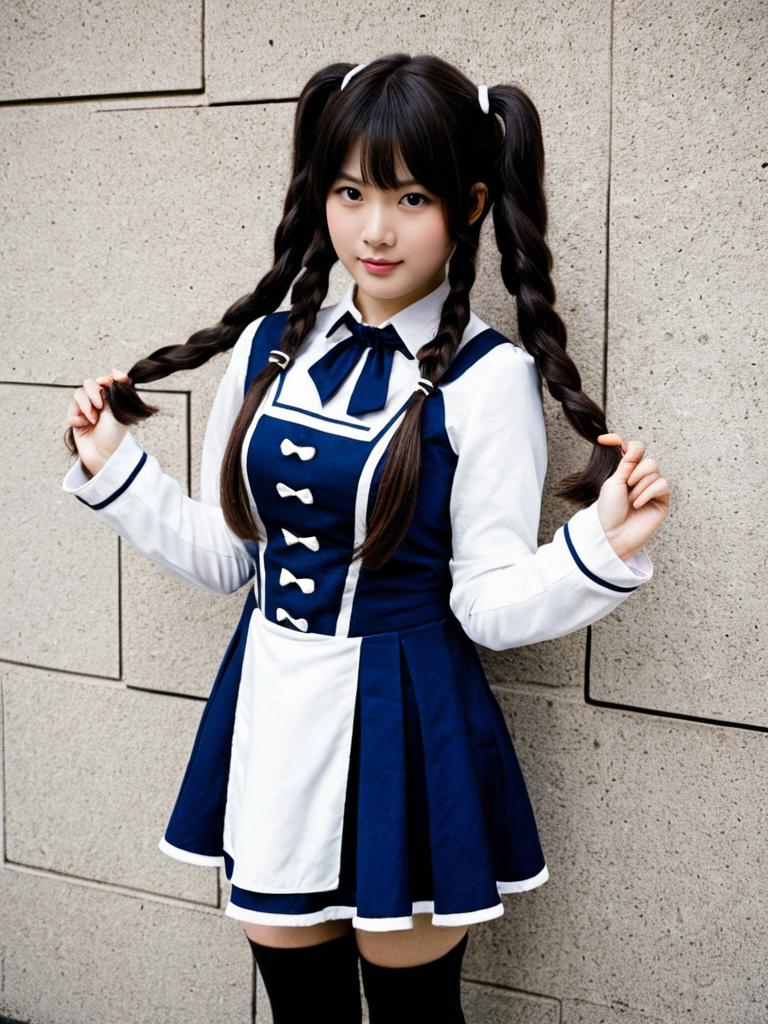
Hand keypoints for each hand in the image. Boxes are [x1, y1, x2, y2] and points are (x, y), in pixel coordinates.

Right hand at [64, 369, 130, 476]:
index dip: (108, 377)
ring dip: (85, 406)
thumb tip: (115, 373)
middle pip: (90, 383)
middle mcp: (101, 402)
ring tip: (92, 420)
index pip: (110, 379)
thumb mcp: (118, 411)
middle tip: (99, 405)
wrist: (102, 455)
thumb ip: (115, 391)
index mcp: (114, 399)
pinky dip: (77, 417)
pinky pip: (72, 409)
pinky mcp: (77, 417)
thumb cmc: (114, 436)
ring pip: (79, 394)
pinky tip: (83, 426)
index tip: (107, 381)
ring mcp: (88, 409)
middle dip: (93, 392)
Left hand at [595, 433, 669, 559]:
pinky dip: (648, 493)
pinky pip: (661, 485)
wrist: (613, 533)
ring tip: (631, 501)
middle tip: (627, 486)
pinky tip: (638, 504)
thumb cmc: (610, 510)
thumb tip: (635, 446)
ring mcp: (651, 488)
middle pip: (647, 459)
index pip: (628, 449)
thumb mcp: (614, 482)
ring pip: (655, 471)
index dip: (617, 441)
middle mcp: (640, 478)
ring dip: (640, 486)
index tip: (602, 440)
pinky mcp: (662, 499)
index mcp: (625, 472)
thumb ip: (626, 463)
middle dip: (636, 471)